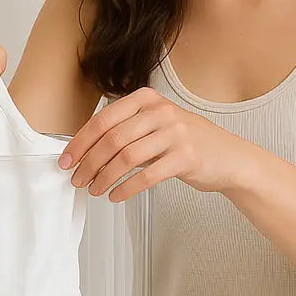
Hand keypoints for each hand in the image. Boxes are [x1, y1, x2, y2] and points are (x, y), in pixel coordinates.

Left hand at [58, 87, 248, 202]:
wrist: (229, 157)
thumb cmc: (187, 142)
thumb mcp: (157, 124)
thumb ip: (127, 130)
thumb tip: (86, 151)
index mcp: (148, 100)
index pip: (103, 120)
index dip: (80, 142)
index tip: (67, 160)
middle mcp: (161, 112)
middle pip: (112, 139)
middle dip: (88, 163)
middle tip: (77, 179)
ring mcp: (176, 133)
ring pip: (126, 158)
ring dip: (104, 178)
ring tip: (95, 189)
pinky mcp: (186, 157)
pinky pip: (146, 177)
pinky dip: (126, 189)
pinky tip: (116, 196)